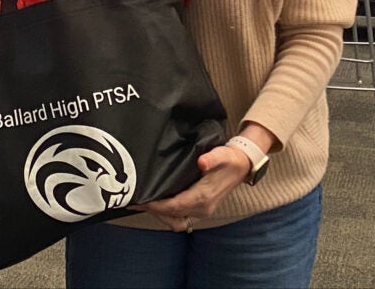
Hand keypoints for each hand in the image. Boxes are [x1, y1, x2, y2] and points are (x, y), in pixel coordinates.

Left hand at [129, 145, 251, 230]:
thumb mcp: (222, 154)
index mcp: (204, 198)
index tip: (140, 199)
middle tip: (134, 200)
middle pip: (171, 216)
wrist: (241, 166)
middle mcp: (201, 208)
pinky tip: (155, 202)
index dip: (156, 205)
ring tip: (141, 202)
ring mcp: (201, 210)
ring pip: (174, 220)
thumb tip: (202, 162)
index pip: (174, 206)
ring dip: (158, 213)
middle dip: (152, 210)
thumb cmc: (229, 159)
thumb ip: (212, 158)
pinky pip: (178, 217)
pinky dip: (166, 213)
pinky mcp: (199, 208)